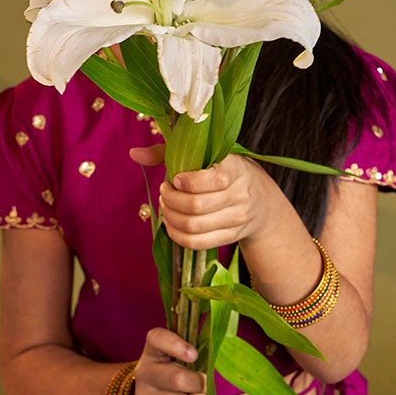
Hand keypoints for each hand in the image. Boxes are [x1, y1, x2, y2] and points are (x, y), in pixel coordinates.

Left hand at [128, 142, 273, 248]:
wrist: (261, 201)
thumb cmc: (224, 171)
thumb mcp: (206, 155)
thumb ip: (168, 152)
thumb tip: (134, 153)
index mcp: (236, 169)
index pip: (212, 180)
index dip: (187, 182)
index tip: (176, 178)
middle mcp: (240, 195)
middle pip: (196, 206)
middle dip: (171, 200)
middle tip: (164, 192)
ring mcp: (237, 219)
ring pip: (194, 226)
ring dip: (171, 217)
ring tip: (166, 206)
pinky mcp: (231, 237)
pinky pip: (197, 242)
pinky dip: (177, 235)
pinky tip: (171, 223)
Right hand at [131, 326, 205, 394]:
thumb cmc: (177, 371)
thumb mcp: (182, 356)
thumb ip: (195, 354)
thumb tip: (212, 362)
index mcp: (153, 349)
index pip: (158, 339)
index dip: (176, 345)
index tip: (193, 355)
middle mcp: (143, 371)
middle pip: (178, 379)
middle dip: (200, 384)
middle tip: (203, 385)